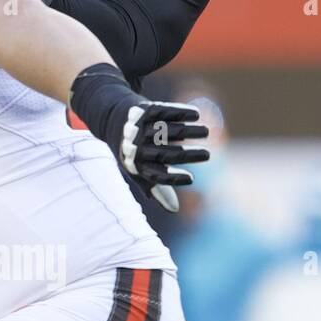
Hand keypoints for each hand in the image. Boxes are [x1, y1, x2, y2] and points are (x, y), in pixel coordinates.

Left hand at [69, 64, 209, 211]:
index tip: (191, 179)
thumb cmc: (133, 152)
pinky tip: (196, 115)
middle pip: (165, 154)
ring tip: (206, 132)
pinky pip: (165, 111)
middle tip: (208, 156)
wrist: (111, 119)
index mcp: (136, 165)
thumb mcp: (140, 170)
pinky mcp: (144, 110)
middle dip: (188, 155)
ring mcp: (139, 127)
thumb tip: (175, 209)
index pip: (155, 176)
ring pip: (167, 131)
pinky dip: (181, 112)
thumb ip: (157, 189)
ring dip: (189, 131)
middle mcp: (136, 147)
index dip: (173, 179)